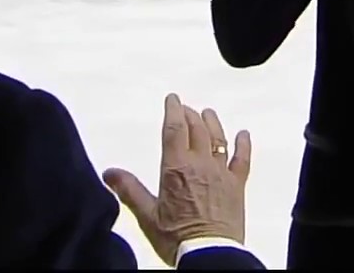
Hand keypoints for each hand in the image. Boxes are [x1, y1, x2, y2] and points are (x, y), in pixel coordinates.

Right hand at [102, 94, 251, 266]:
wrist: (210, 255)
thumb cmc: (178, 239)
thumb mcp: (146, 215)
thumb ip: (129, 190)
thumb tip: (110, 173)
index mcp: (175, 168)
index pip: (174, 129)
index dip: (173, 110)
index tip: (172, 99)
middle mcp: (199, 165)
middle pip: (196, 129)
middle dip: (190, 115)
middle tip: (185, 108)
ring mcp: (220, 174)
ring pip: (217, 139)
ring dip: (212, 123)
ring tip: (208, 113)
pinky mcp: (237, 186)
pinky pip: (242, 159)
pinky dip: (243, 145)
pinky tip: (244, 134)